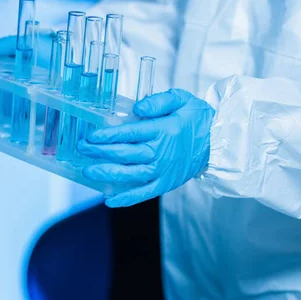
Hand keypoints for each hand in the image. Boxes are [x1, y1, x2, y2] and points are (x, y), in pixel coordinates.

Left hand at [78, 88, 213, 206]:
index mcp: (163, 130)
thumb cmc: (196, 118)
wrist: (219, 141)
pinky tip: (109, 200)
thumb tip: (137, 109)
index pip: (130, 133)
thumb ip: (158, 101)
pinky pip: (144, 193)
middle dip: (100, 152)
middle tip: (82, 149)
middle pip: (125, 153)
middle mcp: (161, 152)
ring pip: (130, 174)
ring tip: (88, 171)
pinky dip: (127, 198)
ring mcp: (163, 170)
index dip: (108, 135)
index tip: (91, 136)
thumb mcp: (181, 99)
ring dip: (107, 174)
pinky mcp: (165, 183)